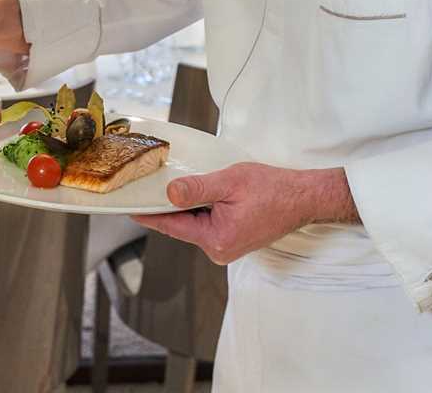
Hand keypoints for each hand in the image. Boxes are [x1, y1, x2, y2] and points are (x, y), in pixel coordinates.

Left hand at [132, 163, 358, 264]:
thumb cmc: (273, 189)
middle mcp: (219, 249)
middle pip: (181, 225)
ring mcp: (226, 246)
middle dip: (167, 206)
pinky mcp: (233, 239)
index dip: (149, 214)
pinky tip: (197, 193)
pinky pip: (207, 223)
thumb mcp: (230, 182)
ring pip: (194, 223)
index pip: (171, 226)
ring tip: (175, 184)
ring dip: (186, 205)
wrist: (304, 198)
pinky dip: (199, 209)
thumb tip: (170, 193)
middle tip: (147, 186)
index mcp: (216, 239)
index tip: (128, 207)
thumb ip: (197, 189)